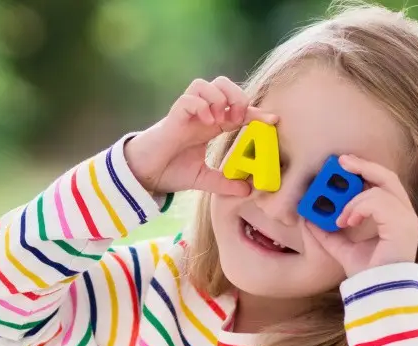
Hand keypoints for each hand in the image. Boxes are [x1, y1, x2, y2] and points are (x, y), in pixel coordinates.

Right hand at [124, 77, 277, 196]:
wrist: (145, 175)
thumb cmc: (170, 171)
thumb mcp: (203, 179)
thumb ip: (224, 182)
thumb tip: (248, 190)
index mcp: (210, 125)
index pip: (237, 108)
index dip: (256, 112)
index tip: (273, 121)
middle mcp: (200, 114)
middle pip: (222, 83)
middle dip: (236, 96)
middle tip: (238, 119)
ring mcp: (186, 113)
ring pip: (205, 84)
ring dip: (218, 98)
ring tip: (221, 119)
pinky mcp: (173, 116)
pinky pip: (189, 97)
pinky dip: (201, 105)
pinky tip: (206, 122)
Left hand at [305, 155, 417, 276]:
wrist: (376, 293)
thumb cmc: (366, 274)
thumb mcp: (340, 248)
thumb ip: (327, 233)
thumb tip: (308, 219)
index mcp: (394, 217)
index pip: (383, 184)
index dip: (364, 171)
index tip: (342, 165)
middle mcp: (405, 215)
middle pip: (388, 176)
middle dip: (363, 166)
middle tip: (341, 162)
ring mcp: (407, 219)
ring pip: (380, 188)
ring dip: (354, 200)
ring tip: (340, 218)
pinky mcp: (403, 225)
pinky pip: (378, 201)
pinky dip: (358, 207)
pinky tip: (347, 222)